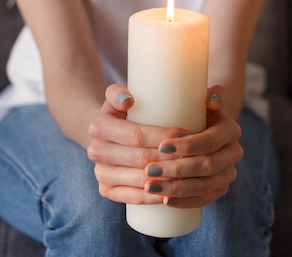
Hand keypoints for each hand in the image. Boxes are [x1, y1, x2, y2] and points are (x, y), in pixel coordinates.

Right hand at [87, 84, 188, 204]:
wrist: (107, 136)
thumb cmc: (123, 113)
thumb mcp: (118, 97)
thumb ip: (119, 92)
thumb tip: (129, 100)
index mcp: (99, 126)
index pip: (137, 134)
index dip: (165, 136)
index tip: (190, 135)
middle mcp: (95, 151)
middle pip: (141, 158)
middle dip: (172, 158)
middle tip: (196, 156)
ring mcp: (100, 173)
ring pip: (139, 180)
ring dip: (166, 179)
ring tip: (190, 173)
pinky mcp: (106, 190)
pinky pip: (131, 198)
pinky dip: (152, 198)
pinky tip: (170, 194)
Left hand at [143, 86, 243, 208]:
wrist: (203, 126)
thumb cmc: (192, 108)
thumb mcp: (196, 96)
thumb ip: (202, 89)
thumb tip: (211, 100)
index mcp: (230, 129)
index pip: (209, 141)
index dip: (187, 146)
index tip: (161, 147)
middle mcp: (234, 152)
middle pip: (206, 166)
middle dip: (176, 170)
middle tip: (149, 171)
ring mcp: (229, 172)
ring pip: (204, 186)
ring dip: (177, 189)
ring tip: (151, 187)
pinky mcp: (220, 188)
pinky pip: (205, 199)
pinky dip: (186, 202)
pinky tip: (167, 202)